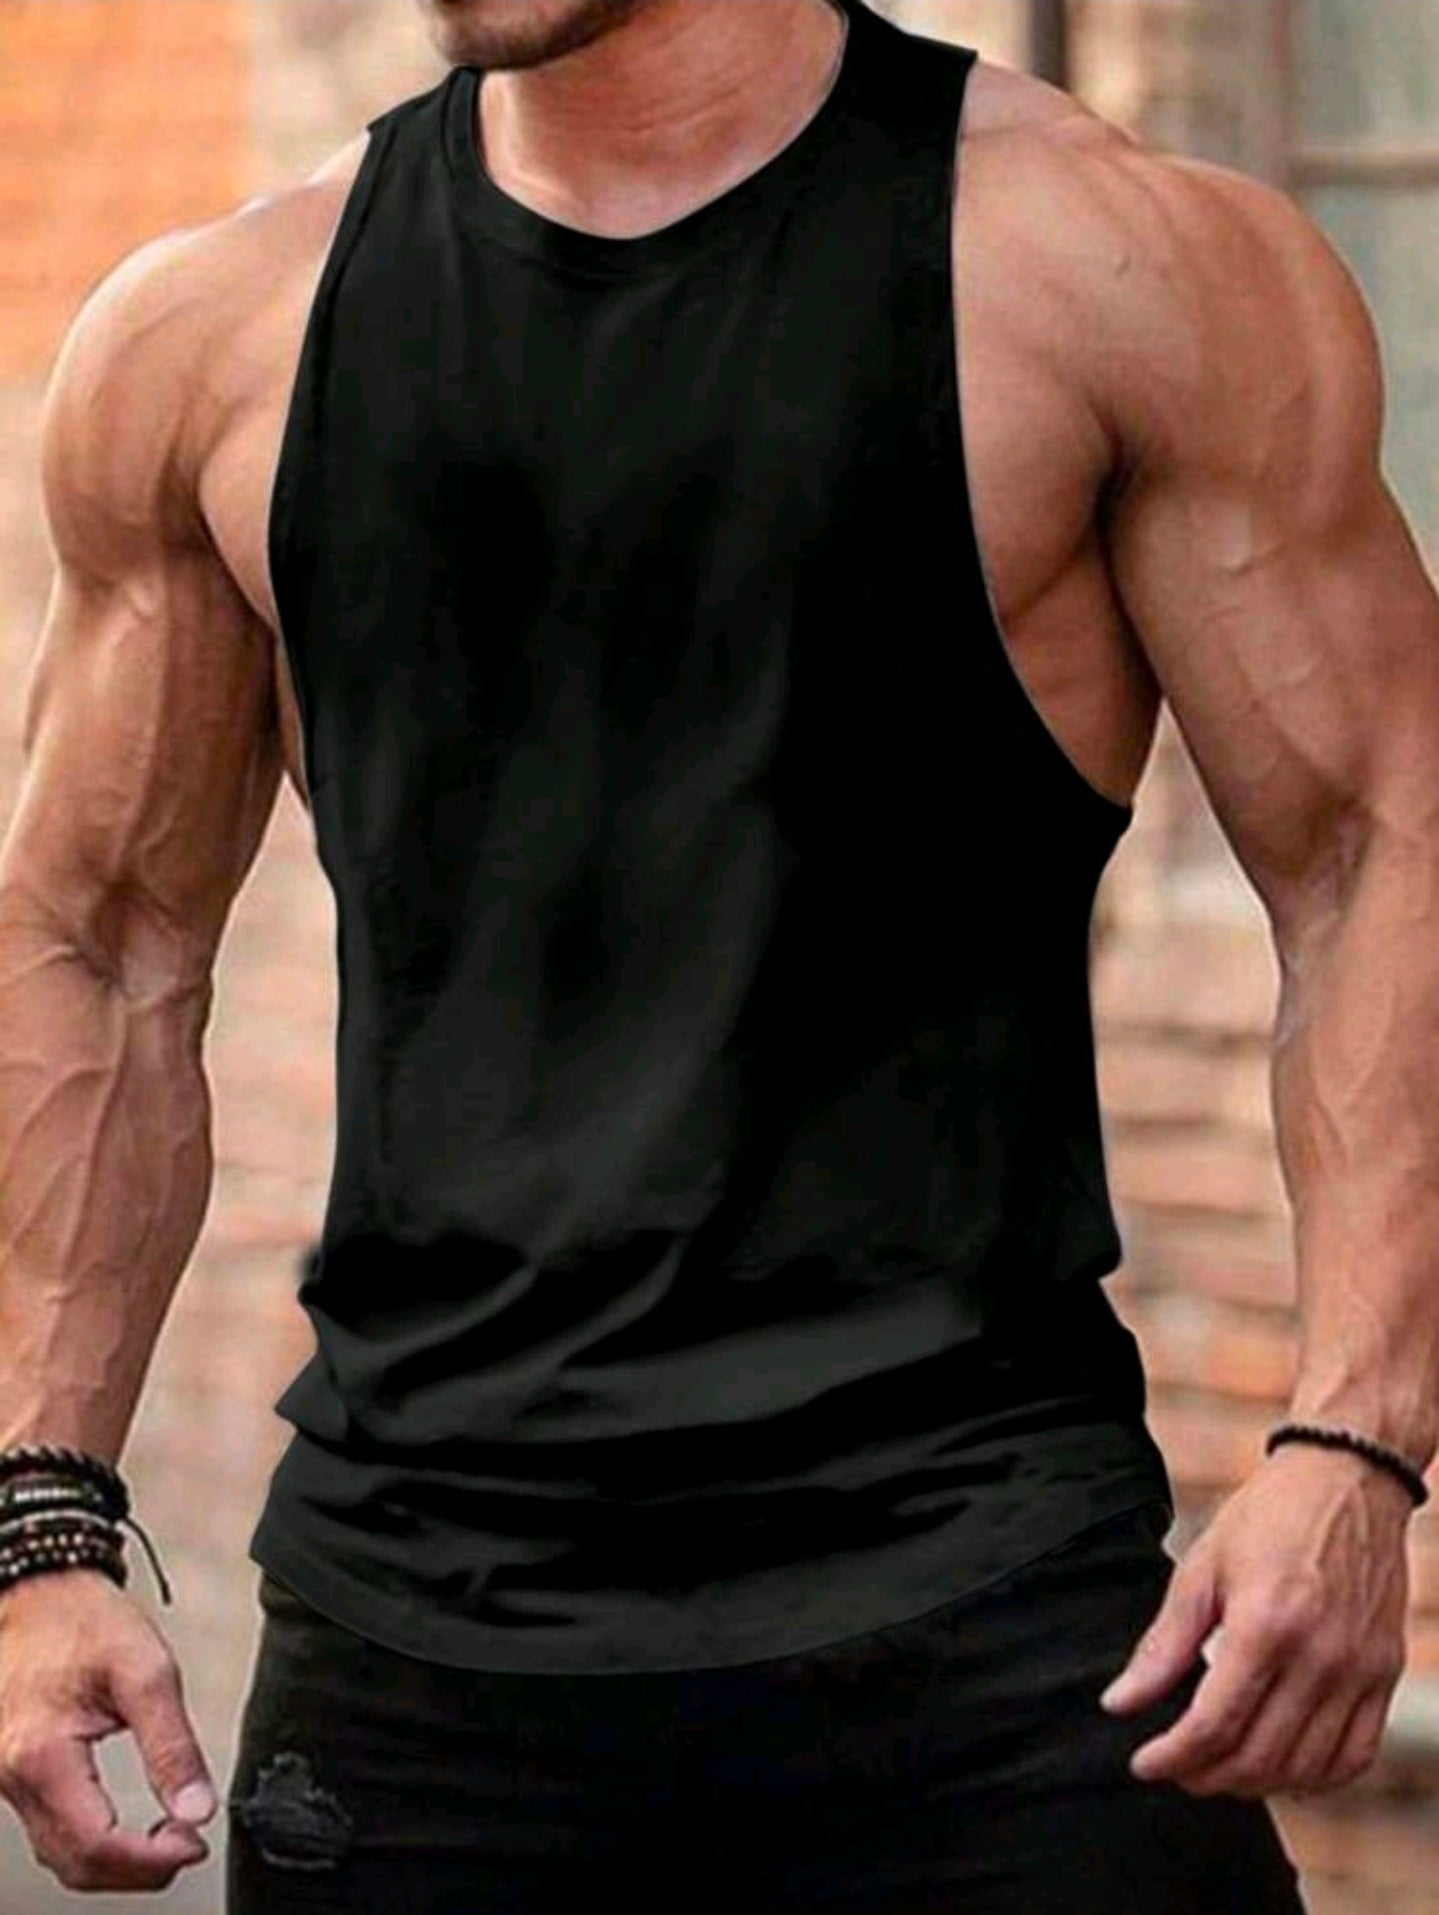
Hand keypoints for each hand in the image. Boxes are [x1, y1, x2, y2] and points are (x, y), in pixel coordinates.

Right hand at [0, 1567, 216, 1891]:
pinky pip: (46, 1829)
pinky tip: (123, 1830)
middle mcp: (11, 1778)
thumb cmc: (82, 1620)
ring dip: (113, 1861)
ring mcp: (3, 1780)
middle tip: (186, 1846)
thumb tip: (198, 1807)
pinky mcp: (8, 1775)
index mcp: (40, 1755)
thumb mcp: (146, 1669)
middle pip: (73, 1863)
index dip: (150, 1861)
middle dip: (136, 1870)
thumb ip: (173, 1745)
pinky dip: (87, 1842)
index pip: (95, 1845)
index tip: (193, 1843)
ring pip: (56, 1853)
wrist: (35, 1589)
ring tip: (166, 1839)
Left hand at [1099, 1441, 1411, 1797]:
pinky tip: (1279, 1767)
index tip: (1143, 1764)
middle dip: (1206, 1776)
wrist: (1345, 1480)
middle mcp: (1320, 1656)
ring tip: (1218, 1769)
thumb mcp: (1201, 1569)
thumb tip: (1118, 1703)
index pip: (1215, 1723)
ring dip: (1255, 1784)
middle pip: (1259, 1756)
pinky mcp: (1384, 1673)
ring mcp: (1359, 1670)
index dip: (1172, 1756)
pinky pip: (1354, 1756)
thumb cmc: (1266, 1518)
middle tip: (1176, 1769)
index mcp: (1265, 1624)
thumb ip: (1163, 1645)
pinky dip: (1314, 1778)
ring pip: (1305, 1767)